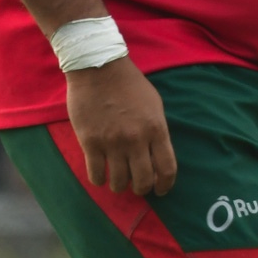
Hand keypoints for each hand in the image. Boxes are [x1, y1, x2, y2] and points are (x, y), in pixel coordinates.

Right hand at [65, 59, 177, 195]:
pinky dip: (99, 180)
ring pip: (119, 182)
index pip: (167, 168)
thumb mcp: (154, 105)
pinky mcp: (90, 142)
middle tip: (137, 187)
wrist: (99, 67)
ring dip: (120, 186)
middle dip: (142, 189)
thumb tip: (157, 156)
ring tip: (119, 181)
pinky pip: (96, 174)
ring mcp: (112, 142)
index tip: (160, 190)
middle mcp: (136, 139)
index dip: (165, 185)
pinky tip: (101, 175)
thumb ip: (157, 131)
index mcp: (156, 128)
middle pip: (143, 180)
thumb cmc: (129, 84)